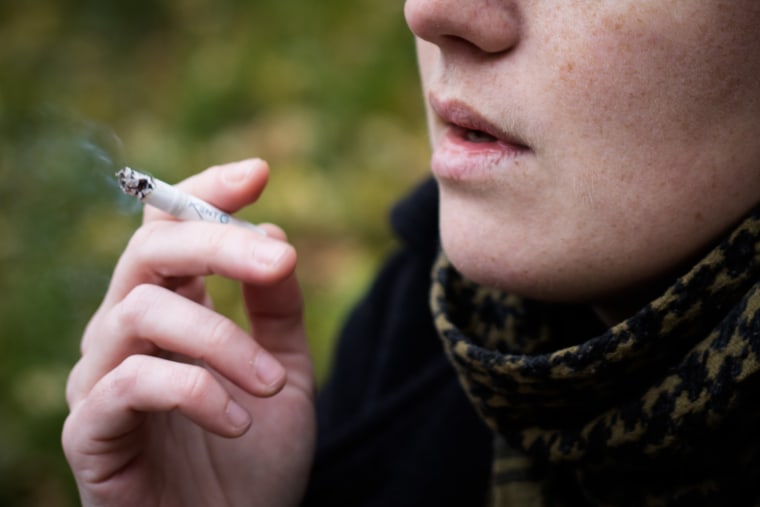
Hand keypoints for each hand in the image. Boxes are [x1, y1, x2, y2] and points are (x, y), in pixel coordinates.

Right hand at [62, 159, 315, 506]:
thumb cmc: (253, 461)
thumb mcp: (286, 373)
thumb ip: (277, 309)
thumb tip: (276, 235)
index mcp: (172, 311)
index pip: (169, 229)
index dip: (206, 191)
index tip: (260, 172)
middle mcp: (127, 332)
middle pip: (150, 251)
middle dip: (219, 243)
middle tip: (283, 259)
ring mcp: (101, 378)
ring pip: (143, 311)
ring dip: (222, 340)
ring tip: (274, 384)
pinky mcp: (89, 431)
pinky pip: (129, 383)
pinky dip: (196, 391)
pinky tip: (239, 421)